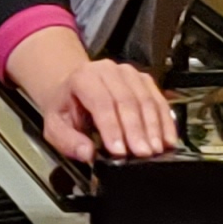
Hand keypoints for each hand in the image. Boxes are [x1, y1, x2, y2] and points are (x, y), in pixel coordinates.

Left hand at [6, 30, 179, 165]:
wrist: (73, 89)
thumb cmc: (66, 108)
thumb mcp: (55, 126)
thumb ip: (68, 141)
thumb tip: (87, 153)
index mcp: (83, 78)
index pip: (101, 102)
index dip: (112, 128)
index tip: (120, 151)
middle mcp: (107, 71)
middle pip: (126, 100)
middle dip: (136, 130)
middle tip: (143, 153)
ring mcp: (128, 73)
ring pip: (145, 99)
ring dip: (154, 126)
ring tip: (156, 149)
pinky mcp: (144, 80)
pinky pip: (158, 99)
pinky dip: (165, 120)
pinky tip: (167, 138)